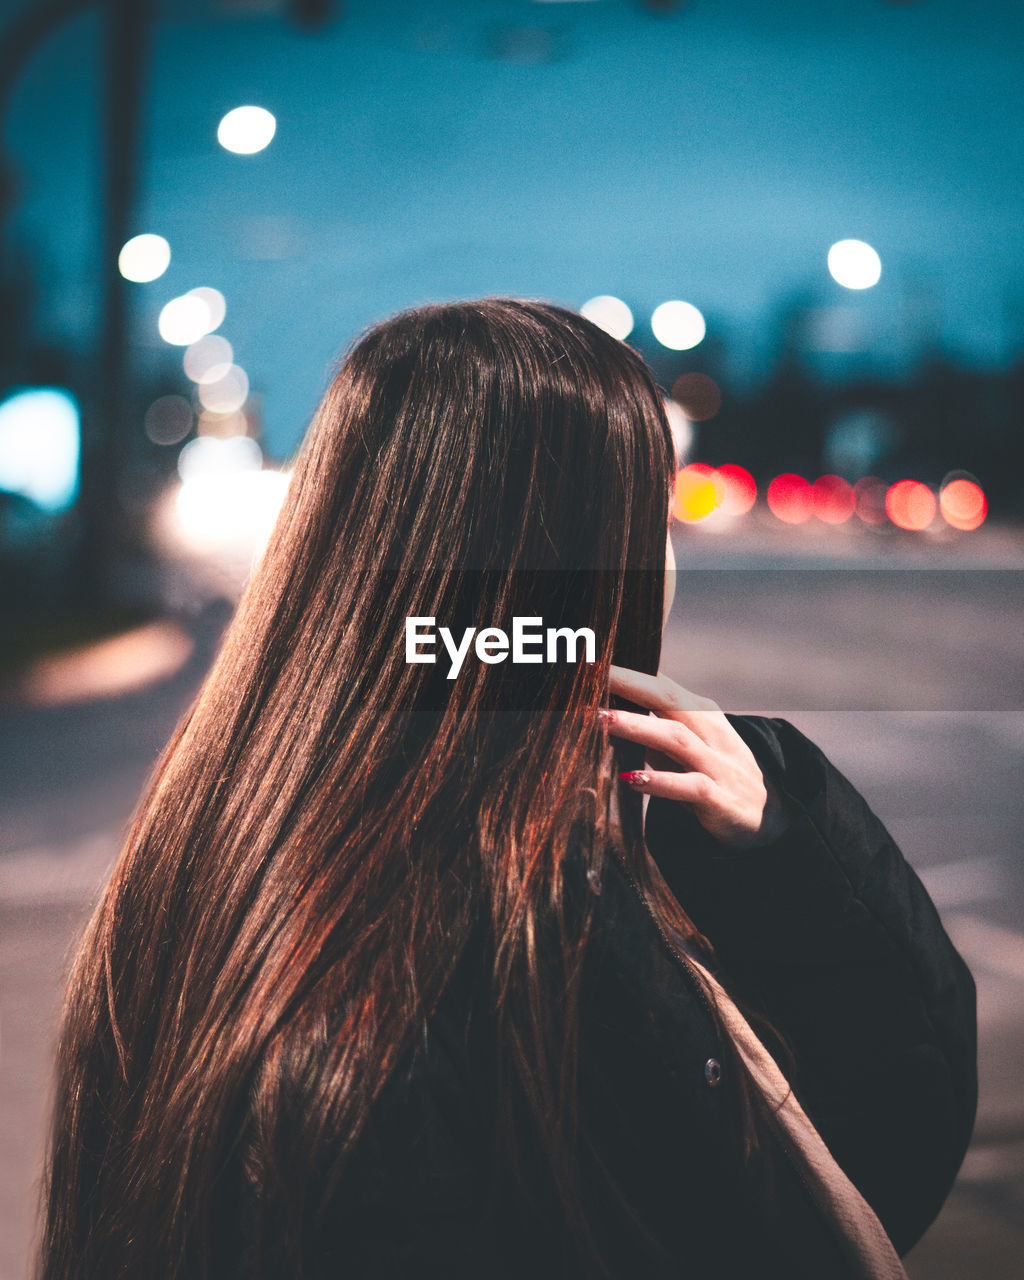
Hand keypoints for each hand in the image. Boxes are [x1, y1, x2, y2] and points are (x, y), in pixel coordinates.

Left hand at [603, 665, 795, 850]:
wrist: (771, 817)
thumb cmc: (715, 775)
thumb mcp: (687, 746)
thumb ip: (653, 728)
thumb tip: (605, 712)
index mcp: (700, 713)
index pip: (661, 683)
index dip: (626, 671)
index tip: (589, 661)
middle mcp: (710, 731)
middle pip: (667, 698)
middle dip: (628, 684)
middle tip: (589, 675)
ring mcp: (717, 764)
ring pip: (674, 738)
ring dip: (635, 726)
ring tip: (599, 719)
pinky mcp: (719, 799)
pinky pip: (690, 786)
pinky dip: (660, 781)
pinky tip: (631, 778)